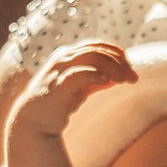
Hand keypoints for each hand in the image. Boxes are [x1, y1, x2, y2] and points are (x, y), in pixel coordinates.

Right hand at [9, 40, 136, 138]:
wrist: (33, 121)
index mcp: (69, 54)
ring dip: (113, 67)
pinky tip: (108, 81)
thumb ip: (97, 80)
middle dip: (119, 62)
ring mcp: (59, 70)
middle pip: (98, 50)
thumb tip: (119, 77)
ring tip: (123, 80)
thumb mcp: (81, 87)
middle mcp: (64, 58)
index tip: (130, 68)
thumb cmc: (58, 101)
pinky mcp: (57, 86)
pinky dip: (95, 75)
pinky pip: (79, 74)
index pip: (98, 45)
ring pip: (92, 57)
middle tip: (133, 77)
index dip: (117, 53)